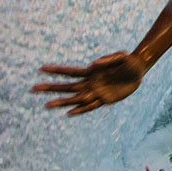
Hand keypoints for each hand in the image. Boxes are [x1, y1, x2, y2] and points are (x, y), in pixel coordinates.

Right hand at [31, 52, 146, 115]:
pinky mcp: (105, 99)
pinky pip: (90, 106)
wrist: (138, 70)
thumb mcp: (120, 57)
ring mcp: (96, 92)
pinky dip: (80, 110)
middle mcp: (90, 82)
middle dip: (50, 88)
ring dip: (62, 102)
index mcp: (91, 72)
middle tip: (33, 89)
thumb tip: (93, 64)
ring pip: (75, 99)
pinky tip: (69, 113)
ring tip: (46, 105)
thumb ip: (108, 59)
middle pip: (67, 87)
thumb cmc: (128, 60)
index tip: (41, 69)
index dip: (56, 71)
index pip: (70, 72)